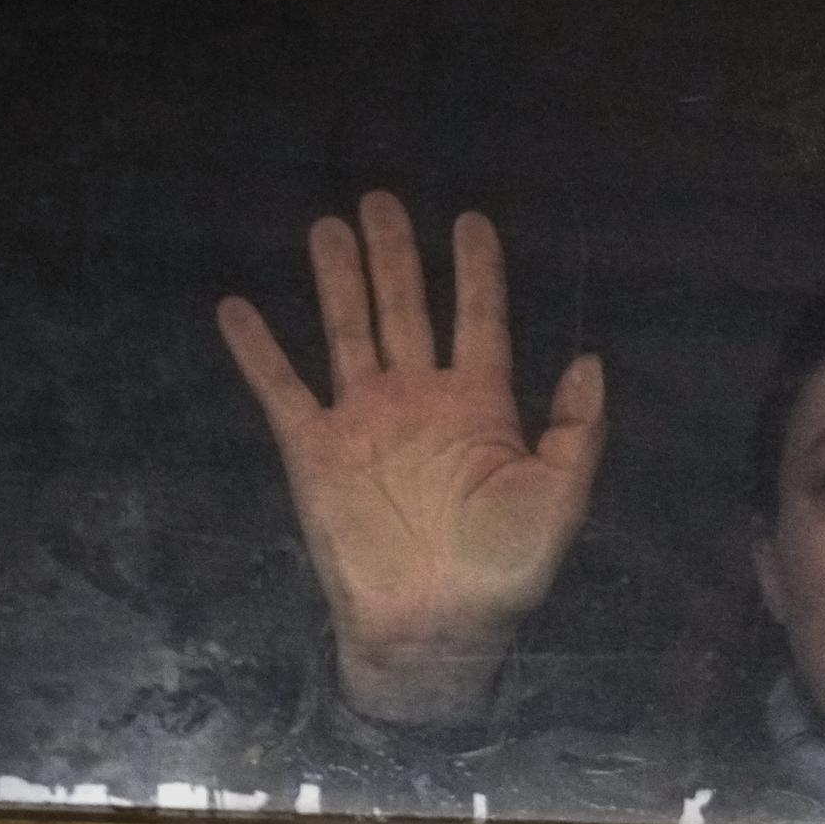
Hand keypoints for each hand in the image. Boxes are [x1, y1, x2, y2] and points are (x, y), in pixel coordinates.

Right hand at [218, 191, 605, 724]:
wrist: (435, 627)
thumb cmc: (504, 568)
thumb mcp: (561, 497)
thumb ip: (576, 430)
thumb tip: (589, 360)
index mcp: (481, 406)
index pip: (479, 319)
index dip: (477, 271)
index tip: (472, 220)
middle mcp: (421, 400)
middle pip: (406, 308)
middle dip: (396, 254)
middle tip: (381, 197)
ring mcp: (365, 421)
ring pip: (349, 330)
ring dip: (339, 279)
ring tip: (327, 225)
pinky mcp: (315, 449)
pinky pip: (281, 388)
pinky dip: (258, 350)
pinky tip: (235, 307)